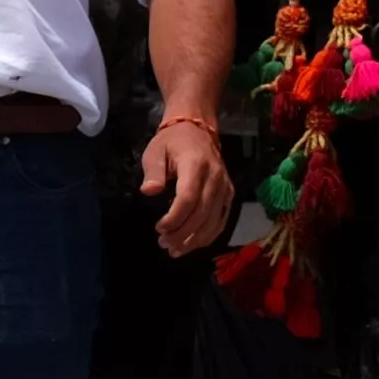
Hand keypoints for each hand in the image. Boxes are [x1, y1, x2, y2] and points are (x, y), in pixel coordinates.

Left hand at [143, 115, 234, 257]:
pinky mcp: (229, 193)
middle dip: (182, 234)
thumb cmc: (172, 142)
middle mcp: (215, 177)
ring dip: (194, 240)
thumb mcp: (155, 151)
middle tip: (163, 244)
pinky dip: (208, 236)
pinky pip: (221, 220)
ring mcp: (224, 186)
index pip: (188, 197)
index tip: (159, 228)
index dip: (174, 218)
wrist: (197, 128)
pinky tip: (193, 245)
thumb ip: (153, 172)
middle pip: (201, 213)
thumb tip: (149, 192)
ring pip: (213, 221)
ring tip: (175, 250)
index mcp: (195, 164)